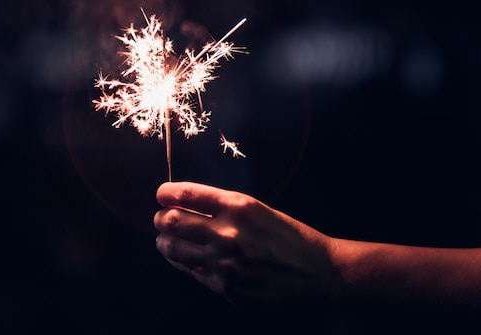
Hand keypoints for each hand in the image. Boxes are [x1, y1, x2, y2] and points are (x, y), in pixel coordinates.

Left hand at [153, 181, 341, 304]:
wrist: (319, 273)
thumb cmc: (289, 236)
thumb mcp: (257, 210)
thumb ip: (220, 207)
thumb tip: (182, 204)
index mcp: (238, 206)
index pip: (185, 194)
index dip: (166, 193)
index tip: (162, 194)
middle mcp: (227, 232)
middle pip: (171, 221)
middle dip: (161, 218)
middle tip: (162, 218)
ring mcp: (224, 262)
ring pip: (172, 247)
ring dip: (164, 240)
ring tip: (166, 238)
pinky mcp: (225, 287)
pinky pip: (189, 270)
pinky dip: (181, 261)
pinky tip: (184, 257)